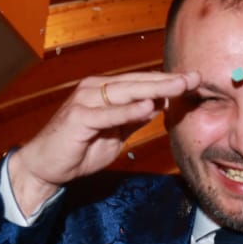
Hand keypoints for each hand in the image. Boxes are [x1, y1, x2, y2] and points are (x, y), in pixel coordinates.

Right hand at [7, 71, 201, 214]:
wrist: (47, 166)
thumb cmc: (80, 149)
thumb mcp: (115, 133)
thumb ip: (132, 118)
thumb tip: (157, 105)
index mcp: (105, 91)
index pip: (141, 83)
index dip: (167, 81)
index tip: (194, 80)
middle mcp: (95, 89)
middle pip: (137, 82)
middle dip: (168, 80)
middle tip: (195, 77)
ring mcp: (85, 101)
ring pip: (125, 92)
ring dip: (154, 88)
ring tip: (179, 86)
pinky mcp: (78, 118)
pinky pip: (108, 114)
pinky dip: (127, 110)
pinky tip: (148, 106)